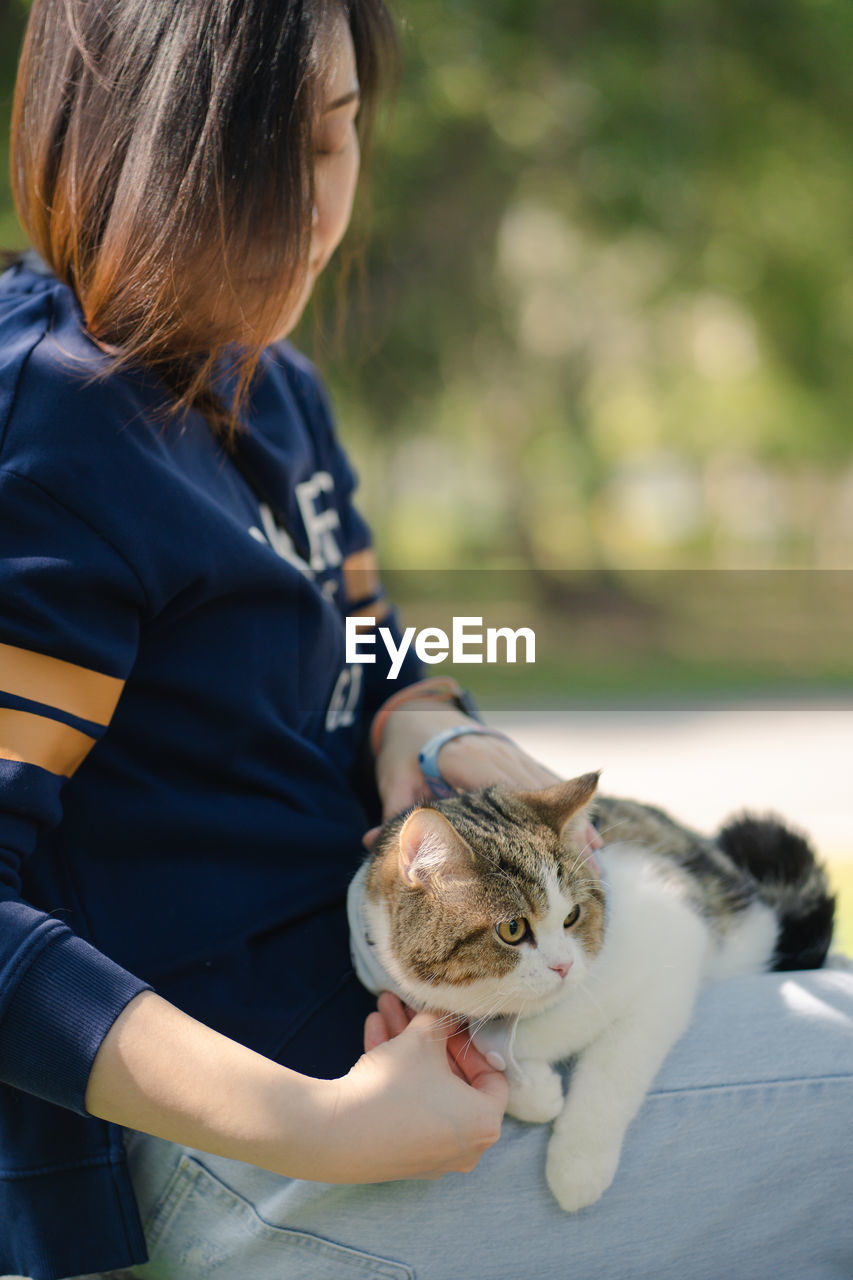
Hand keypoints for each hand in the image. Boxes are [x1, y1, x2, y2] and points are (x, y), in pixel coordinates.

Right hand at [317, 993, 507, 1183]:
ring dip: (407, 1047)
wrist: (338, 1133)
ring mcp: (431, 1155)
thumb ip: (441, 1021)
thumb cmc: (394, 1086)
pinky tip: (373, 1029)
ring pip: (425, 1089)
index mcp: (483, 1123)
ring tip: (385, 1008)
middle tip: (415, 1011)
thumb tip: (447, 1012)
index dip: (470, 1042)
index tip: (449, 1025)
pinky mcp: (400, 1155)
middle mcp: (464, 1147)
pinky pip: (407, 1107)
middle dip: (430, 1039)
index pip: (492, 1076)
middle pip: (453, 1080)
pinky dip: (395, 1074)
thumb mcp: (423, 1039)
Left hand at [371, 702, 602, 855]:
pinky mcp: (518, 760)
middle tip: (586, 873)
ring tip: (596, 864)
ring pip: (551, 794)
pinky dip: (571, 812)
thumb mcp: (394, 777)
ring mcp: (511, 755)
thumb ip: (392, 810)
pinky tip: (591, 838)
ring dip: (575, 827)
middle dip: (562, 836)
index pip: (501, 793)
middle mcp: (495, 754)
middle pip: (537, 798)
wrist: (418, 713)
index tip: (547, 854)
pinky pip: (551, 786)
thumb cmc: (404, 750)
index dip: (528, 824)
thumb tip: (370, 843)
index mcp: (464, 758)